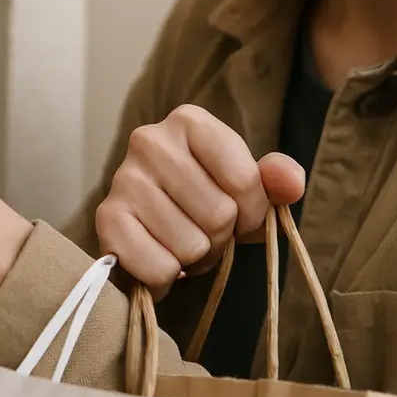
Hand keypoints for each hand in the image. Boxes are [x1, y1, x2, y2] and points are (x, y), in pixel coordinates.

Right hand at [95, 104, 304, 296]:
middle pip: (220, 214)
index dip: (252, 213)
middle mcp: (150, 140)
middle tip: (202, 232)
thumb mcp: (245, 188)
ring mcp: (123, 178)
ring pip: (191, 245)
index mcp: (190, 121)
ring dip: (193, 258)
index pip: (246, 180)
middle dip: (220, 238)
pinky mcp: (105, 218)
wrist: (147, 229)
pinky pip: (159, 266)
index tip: (237, 215)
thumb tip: (291, 181)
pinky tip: (156, 257)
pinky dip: (165, 275)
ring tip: (178, 243)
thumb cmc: (201, 203)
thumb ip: (275, 180)